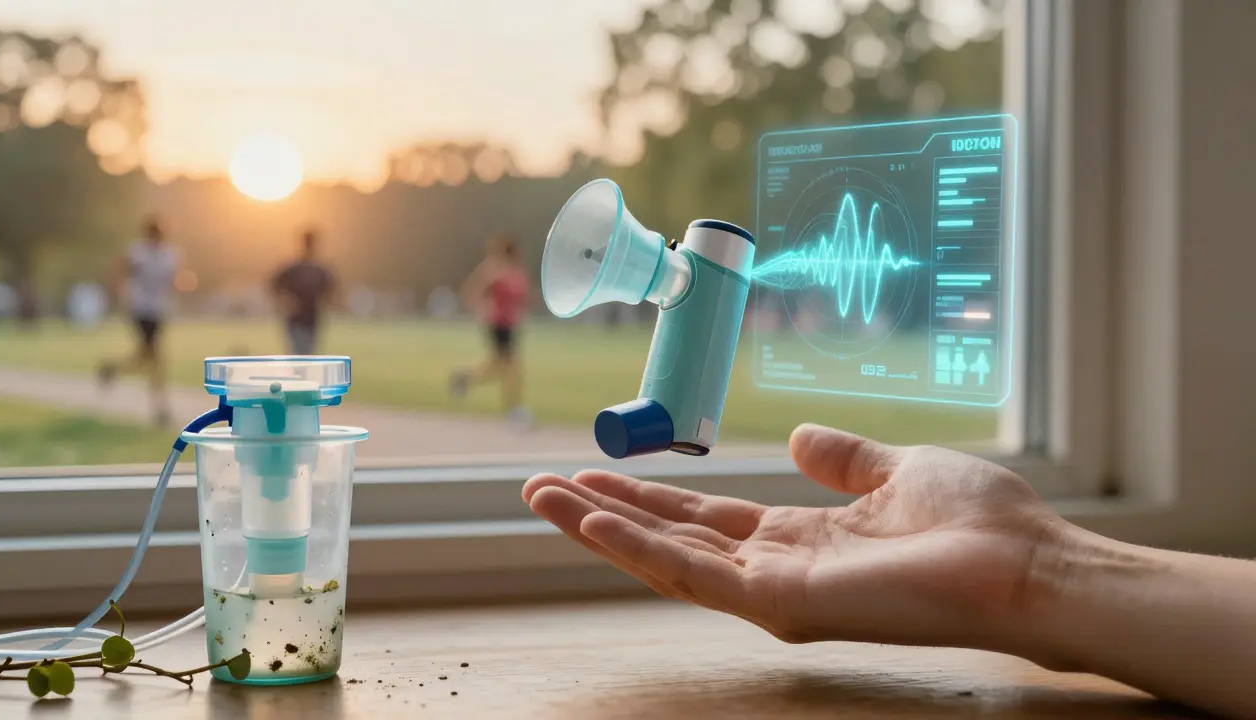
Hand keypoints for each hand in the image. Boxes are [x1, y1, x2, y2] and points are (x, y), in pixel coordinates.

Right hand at [523, 424, 1062, 656]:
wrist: (1026, 563)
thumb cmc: (978, 523)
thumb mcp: (897, 470)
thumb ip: (844, 458)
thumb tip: (800, 436)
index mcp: (802, 540)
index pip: (705, 517)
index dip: (650, 496)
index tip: (599, 471)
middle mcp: (778, 570)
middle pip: (671, 539)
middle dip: (606, 514)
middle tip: (543, 487)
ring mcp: (777, 592)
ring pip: (667, 560)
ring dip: (602, 530)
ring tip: (544, 499)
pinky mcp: (784, 603)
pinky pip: (695, 574)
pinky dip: (639, 547)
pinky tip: (596, 521)